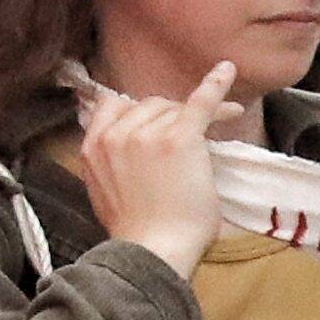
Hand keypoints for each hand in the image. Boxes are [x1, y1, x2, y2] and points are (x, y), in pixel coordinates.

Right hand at [78, 62, 238, 276]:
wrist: (154, 249)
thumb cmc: (135, 230)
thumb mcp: (102, 190)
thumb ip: (108, 162)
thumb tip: (123, 152)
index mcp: (92, 146)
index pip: (112, 106)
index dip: (136, 113)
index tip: (154, 123)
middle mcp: (116, 133)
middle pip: (147, 105)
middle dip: (169, 116)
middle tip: (192, 134)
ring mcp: (146, 133)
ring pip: (173, 108)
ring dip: (193, 115)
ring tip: (221, 121)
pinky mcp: (180, 137)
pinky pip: (199, 103)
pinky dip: (215, 85)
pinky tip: (227, 70)